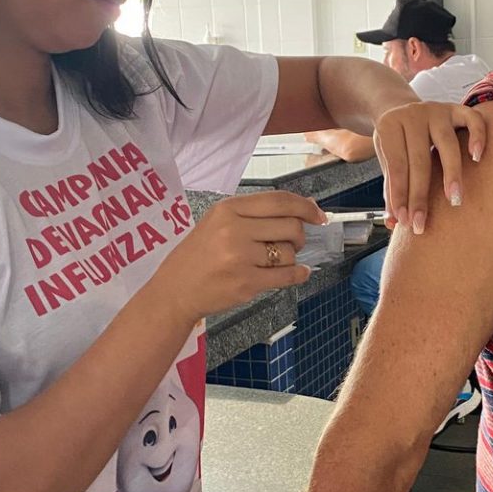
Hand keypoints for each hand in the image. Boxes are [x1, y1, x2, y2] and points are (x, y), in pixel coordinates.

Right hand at [163, 192, 323, 317]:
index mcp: (227, 209)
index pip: (278, 200)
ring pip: (289, 252)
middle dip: (299, 236)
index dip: (305, 206)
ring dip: (291, 258)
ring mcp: (240, 257)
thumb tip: (302, 209)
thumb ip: (254, 215)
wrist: (174, 291)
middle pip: (290, 226)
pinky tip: (299, 273)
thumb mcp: (216, 222)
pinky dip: (298, 274)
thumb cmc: (197, 257)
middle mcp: (234, 229)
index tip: (318, 214)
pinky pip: (286, 275)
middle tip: (292, 242)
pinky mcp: (247, 283)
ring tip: (275, 261)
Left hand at [373, 101, 487, 232]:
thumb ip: (391, 187)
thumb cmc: (396, 142)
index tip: (405, 221)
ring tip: (454, 200)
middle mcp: (413, 114)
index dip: (400, 194)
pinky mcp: (456, 108)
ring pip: (447, 143)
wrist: (402, 110)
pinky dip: (478, 136)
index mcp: (389, 125)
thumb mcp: (387, 158)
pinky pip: (473, 119)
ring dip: (451, 173)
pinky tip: (477, 157)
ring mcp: (436, 110)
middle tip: (422, 223)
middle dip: (420, 194)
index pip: (396, 166)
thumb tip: (393, 222)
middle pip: (420, 159)